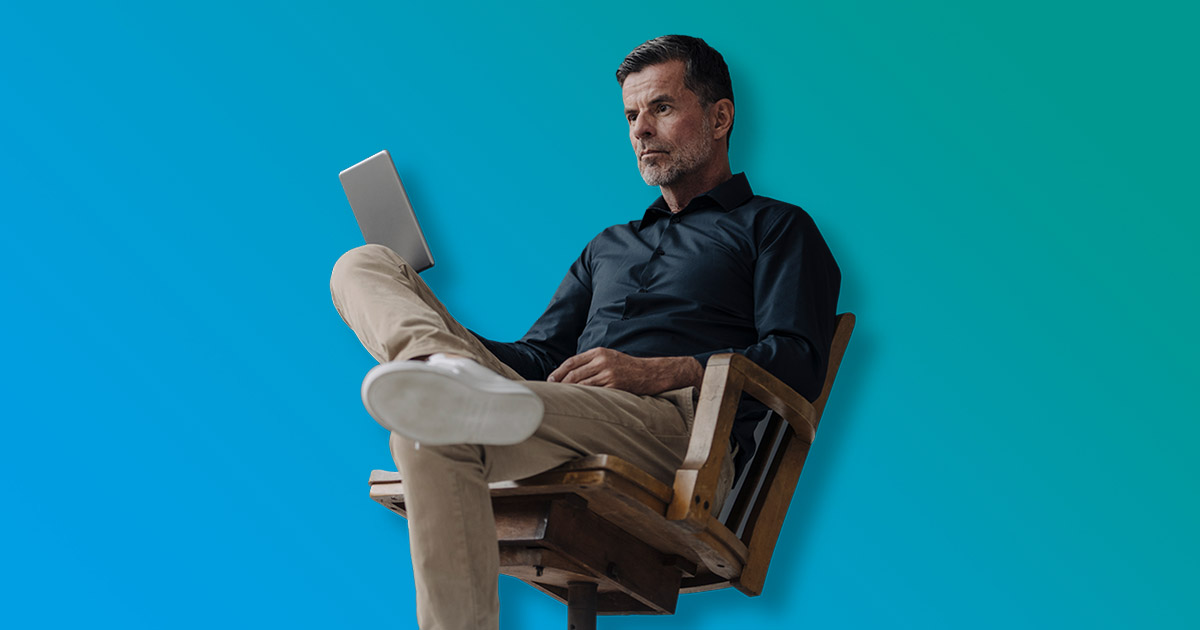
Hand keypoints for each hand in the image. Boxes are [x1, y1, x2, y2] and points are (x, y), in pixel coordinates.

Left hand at [546, 348, 703, 394]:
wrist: (651, 373)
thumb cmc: (628, 367)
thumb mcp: (610, 358)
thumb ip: (592, 363)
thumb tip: (571, 374)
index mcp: (599, 352)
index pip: (572, 362)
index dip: (558, 372)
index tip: (550, 381)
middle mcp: (602, 361)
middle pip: (573, 373)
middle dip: (559, 384)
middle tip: (550, 393)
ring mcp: (608, 373)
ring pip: (581, 384)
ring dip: (568, 392)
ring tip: (560, 400)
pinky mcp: (614, 385)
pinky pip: (593, 393)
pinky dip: (582, 398)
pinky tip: (576, 403)